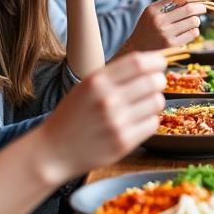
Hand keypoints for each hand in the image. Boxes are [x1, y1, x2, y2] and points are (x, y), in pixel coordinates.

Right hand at [37, 51, 166, 179]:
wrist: (53, 152)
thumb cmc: (73, 116)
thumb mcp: (86, 87)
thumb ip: (115, 74)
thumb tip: (152, 62)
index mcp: (97, 81)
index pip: (139, 62)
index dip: (156, 61)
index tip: (160, 64)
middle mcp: (108, 100)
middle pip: (154, 81)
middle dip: (159, 81)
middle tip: (153, 85)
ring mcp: (117, 122)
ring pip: (157, 102)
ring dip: (154, 102)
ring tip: (141, 106)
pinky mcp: (123, 143)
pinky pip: (153, 124)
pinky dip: (149, 121)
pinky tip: (135, 122)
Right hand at [122, 0, 213, 51]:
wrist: (136, 49)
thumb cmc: (148, 28)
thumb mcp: (153, 12)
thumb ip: (170, 4)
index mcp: (154, 9)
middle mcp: (159, 20)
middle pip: (190, 9)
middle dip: (201, 7)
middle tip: (203, 9)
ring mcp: (165, 33)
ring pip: (194, 21)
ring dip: (197, 21)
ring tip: (190, 23)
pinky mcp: (171, 45)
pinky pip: (193, 34)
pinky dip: (194, 31)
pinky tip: (187, 32)